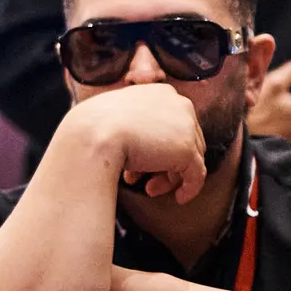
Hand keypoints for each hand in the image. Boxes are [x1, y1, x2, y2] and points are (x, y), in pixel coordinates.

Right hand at [67, 84, 206, 203]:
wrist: (93, 133)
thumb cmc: (97, 125)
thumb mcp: (120, 116)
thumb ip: (139, 124)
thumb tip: (145, 147)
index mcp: (163, 93)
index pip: (174, 124)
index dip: (161, 147)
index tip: (144, 163)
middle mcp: (179, 104)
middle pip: (185, 141)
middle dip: (166, 164)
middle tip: (147, 180)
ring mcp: (186, 126)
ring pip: (190, 158)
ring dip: (171, 177)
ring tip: (150, 189)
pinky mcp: (187, 149)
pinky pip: (197, 174)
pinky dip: (190, 188)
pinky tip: (179, 198)